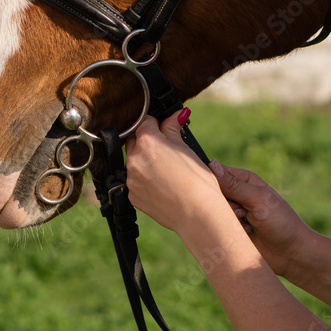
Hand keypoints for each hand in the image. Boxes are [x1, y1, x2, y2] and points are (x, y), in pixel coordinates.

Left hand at [124, 114, 230, 233]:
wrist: (198, 214)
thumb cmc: (198, 182)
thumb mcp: (187, 149)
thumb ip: (173, 129)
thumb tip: (174, 116)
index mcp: (148, 142)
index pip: (145, 122)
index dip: (157, 125)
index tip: (164, 130)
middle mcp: (135, 160)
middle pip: (135, 142)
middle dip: (147, 142)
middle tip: (167, 152)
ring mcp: (131, 180)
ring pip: (134, 162)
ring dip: (144, 162)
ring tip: (166, 172)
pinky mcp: (132, 196)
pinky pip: (134, 182)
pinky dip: (144, 181)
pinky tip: (162, 186)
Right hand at [209, 162, 310, 277]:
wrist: (291, 254)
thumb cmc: (280, 221)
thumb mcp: (258, 199)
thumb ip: (233, 185)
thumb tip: (211, 164)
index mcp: (245, 180)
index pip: (217, 172)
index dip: (211, 179)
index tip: (217, 191)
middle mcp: (238, 195)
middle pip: (213, 193)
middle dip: (223, 204)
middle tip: (241, 211)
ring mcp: (235, 213)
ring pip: (214, 212)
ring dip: (229, 219)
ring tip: (247, 223)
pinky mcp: (232, 230)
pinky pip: (219, 228)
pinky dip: (230, 231)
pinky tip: (246, 234)